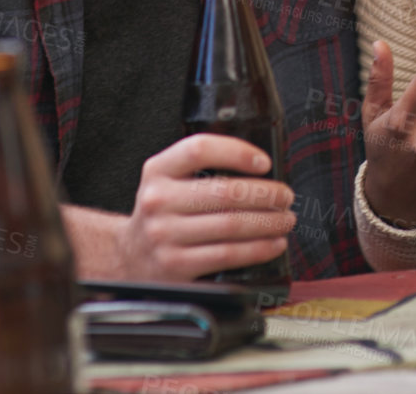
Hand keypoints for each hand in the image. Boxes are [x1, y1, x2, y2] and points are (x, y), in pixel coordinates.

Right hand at [113, 134, 296, 280]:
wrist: (129, 255)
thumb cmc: (163, 212)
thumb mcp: (168, 179)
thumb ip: (201, 166)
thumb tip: (260, 166)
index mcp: (158, 170)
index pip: (200, 149)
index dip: (237, 152)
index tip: (264, 162)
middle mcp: (157, 201)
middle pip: (225, 192)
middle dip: (267, 194)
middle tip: (286, 196)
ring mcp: (165, 236)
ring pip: (231, 226)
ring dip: (269, 222)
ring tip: (286, 219)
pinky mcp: (176, 266)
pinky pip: (228, 255)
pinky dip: (258, 249)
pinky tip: (274, 243)